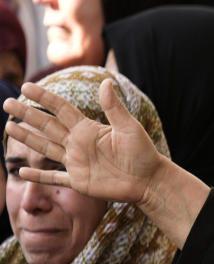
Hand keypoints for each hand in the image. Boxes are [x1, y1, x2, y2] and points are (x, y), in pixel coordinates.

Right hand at [2, 79, 166, 205]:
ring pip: (46, 148)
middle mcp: (78, 143)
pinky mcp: (79, 181)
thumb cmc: (143, 153)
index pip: (61, 109)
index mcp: (88, 128)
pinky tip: (22, 172)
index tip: (27, 86)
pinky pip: (55, 178)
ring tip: (8, 128)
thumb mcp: (129, 128)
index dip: (44, 98)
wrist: (150, 181)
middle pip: (47, 125)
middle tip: (7, 103)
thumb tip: (106, 82)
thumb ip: (114, 108)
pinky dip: (39, 177)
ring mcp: (77, 163)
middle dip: (28, 115)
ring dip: (27, 138)